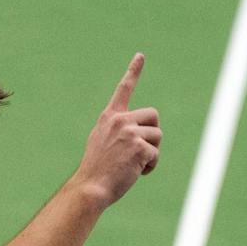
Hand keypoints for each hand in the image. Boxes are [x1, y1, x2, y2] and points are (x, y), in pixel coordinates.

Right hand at [74, 53, 162, 207]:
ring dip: (151, 153)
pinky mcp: (139, 147)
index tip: (140, 56)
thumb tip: (138, 138)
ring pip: (157, 136)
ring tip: (133, 165)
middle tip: (140, 151)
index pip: (123, 90)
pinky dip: (149, 166)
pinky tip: (135, 173)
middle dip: (152, 134)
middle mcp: (120, 121)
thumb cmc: (95, 173)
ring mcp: (130, 133)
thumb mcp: (101, 145)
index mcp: (109, 118)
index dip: (133, 72)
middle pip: (153, 115)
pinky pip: (155, 154)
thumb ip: (118, 133)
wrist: (90, 189)